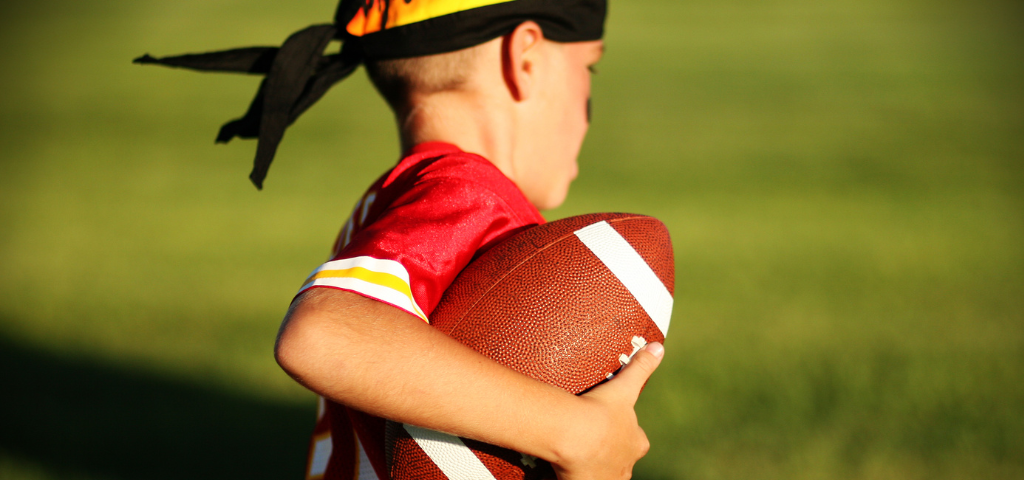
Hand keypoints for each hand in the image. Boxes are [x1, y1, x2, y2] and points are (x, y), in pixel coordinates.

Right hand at [551, 342, 664, 479]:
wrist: (576, 436)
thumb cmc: (601, 412)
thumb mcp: (623, 388)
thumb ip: (641, 368)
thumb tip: (659, 347)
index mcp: (636, 442)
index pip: (636, 439)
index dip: (625, 432)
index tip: (610, 425)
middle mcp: (627, 464)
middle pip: (621, 458)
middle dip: (610, 452)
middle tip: (591, 440)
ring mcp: (609, 478)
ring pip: (605, 472)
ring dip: (594, 465)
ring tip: (577, 454)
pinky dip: (579, 475)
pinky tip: (568, 468)